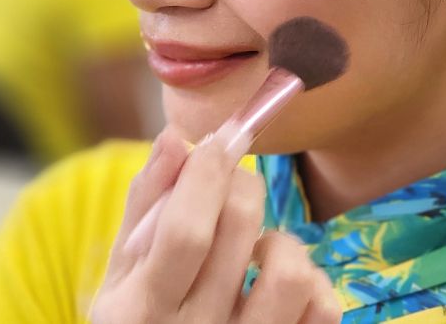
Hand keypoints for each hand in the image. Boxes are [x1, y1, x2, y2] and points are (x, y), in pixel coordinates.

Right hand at [89, 128, 341, 323]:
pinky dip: (311, 280)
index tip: (217, 143)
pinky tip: (278, 278)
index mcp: (140, 311)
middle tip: (233, 178)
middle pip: (239, 233)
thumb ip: (145, 204)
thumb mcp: (121, 272)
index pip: (186, 232)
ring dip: (278, 239)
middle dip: (241, 184)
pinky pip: (324, 308)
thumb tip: (175, 138)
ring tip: (255, 244)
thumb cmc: (139, 318)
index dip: (207, 175)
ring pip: (291, 272)